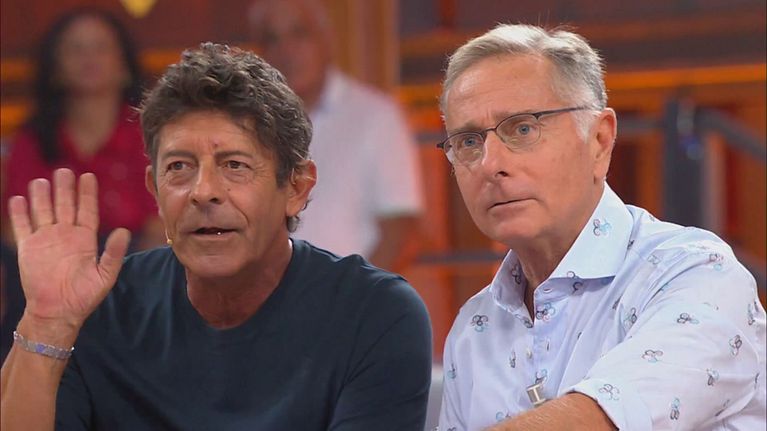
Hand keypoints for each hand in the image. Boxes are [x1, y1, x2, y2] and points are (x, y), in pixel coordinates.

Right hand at [8, 169, 129, 334]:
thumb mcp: (105, 275)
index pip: (87, 210)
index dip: (87, 194)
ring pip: (43, 211)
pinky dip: (19, 214)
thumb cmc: (84, 297)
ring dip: (42, 196)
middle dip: (64, 188)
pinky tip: (18, 199)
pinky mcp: (28, 249)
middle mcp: (65, 235)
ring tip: (40, 180)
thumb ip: (114, 253)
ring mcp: (46, 240)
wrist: (58, 312)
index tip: (88, 176)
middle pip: (64, 206)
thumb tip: (125, 231)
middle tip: (63, 170)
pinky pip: (23, 227)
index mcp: (85, 239)